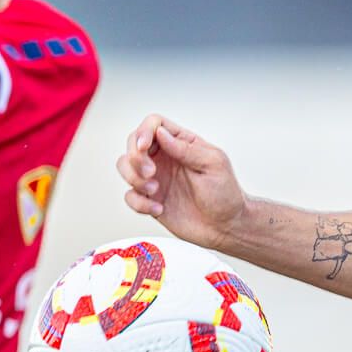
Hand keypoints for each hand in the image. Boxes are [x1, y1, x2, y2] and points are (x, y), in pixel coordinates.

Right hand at [118, 114, 246, 249]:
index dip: (144, 131)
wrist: (225, 226)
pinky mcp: (150, 199)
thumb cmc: (226, 194)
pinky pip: (130, 195)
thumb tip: (161, 133)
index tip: (144, 147)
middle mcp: (166, 158)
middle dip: (136, 157)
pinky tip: (158, 208)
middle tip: (151, 173)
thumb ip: (186, 148)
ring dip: (134, 178)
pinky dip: (139, 203)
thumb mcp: (213, 164)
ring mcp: (156, 178)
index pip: (154, 124)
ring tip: (155, 190)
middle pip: (133, 143)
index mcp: (182, 144)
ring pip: (125, 166)